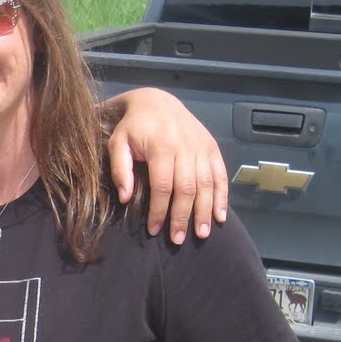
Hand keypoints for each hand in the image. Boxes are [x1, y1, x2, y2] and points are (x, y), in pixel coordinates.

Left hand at [105, 88, 228, 243]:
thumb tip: (125, 198)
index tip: (153, 230)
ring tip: (201, 234)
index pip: (162, 186)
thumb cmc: (133, 127)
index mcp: (161, 146)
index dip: (159, 211)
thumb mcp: (117, 143)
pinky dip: (222, 197)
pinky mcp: (212, 147)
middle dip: (183, 217)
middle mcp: (185, 146)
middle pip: (187, 188)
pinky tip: (220, 216)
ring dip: (205, 211)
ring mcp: (201, 146)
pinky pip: (220, 175)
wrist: (156, 102)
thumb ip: (119, 170)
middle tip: (177, 240)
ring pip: (207, 184)